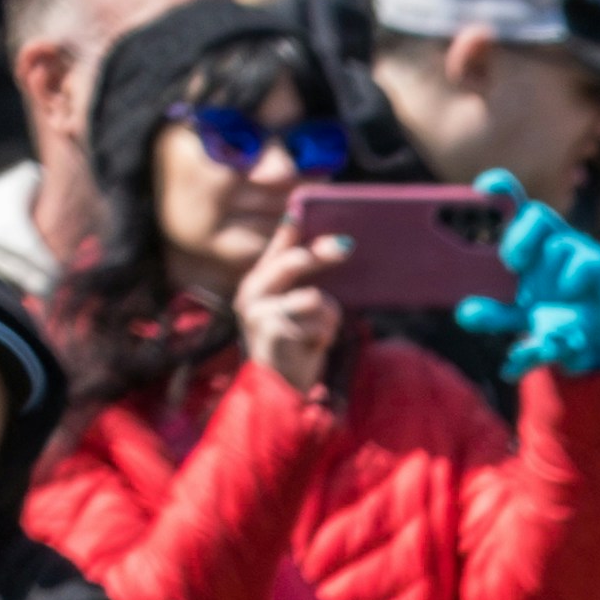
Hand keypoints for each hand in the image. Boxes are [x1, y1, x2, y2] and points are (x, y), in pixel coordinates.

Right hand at [233, 228, 344, 393]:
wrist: (281, 391)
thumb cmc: (295, 347)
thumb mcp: (298, 312)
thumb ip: (305, 282)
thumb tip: (335, 246)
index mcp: (256, 284)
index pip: (276, 249)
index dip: (294, 229)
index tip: (306, 208)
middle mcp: (251, 294)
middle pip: (295, 262)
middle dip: (323, 253)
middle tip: (348, 246)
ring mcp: (259, 312)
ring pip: (315, 297)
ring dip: (328, 318)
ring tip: (317, 334)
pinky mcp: (275, 330)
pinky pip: (319, 322)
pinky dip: (325, 336)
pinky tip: (312, 347)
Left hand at [454, 175, 599, 377]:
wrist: (584, 338)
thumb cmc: (544, 313)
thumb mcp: (513, 315)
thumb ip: (490, 313)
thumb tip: (466, 313)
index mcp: (524, 238)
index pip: (513, 200)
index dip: (500, 188)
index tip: (483, 190)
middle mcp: (550, 235)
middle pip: (537, 213)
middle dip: (521, 235)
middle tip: (510, 264)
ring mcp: (576, 246)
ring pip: (559, 244)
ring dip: (545, 274)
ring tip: (535, 298)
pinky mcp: (599, 262)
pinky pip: (586, 263)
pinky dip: (572, 279)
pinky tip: (564, 292)